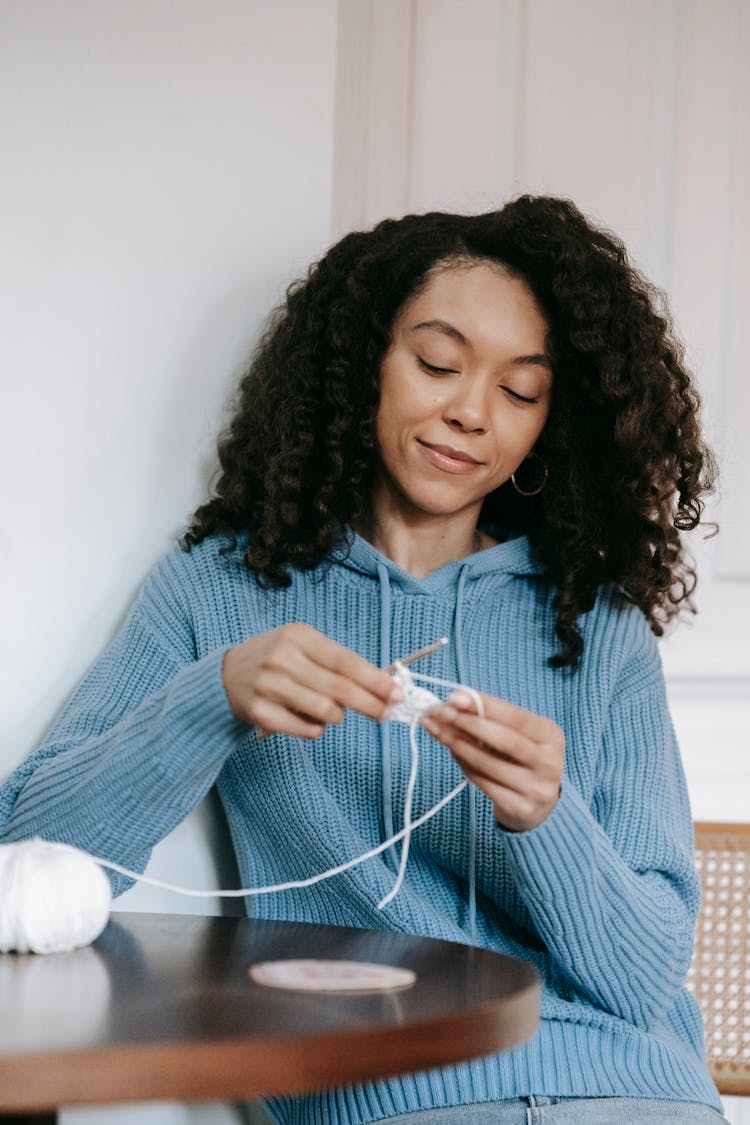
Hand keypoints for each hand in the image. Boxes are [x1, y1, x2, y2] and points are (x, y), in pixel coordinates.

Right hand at [222, 624, 401, 738]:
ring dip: (338, 716)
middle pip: (339, 688)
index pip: (345, 661)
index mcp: (298, 636)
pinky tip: (312, 721)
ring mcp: (269, 686)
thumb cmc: (276, 660)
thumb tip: (382, 685)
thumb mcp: (303, 648)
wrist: (226, 676)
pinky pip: (306, 729)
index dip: (375, 679)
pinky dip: (317, 729)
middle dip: (370, 703)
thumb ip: (337, 663)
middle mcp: (282, 659)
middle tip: (387, 713)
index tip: (396, 692)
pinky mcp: (260, 713)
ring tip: (334, 712)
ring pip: (325, 711)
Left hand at [421, 691, 563, 831]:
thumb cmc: (523, 758)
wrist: (539, 803)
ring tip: (439, 730)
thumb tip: (456, 702)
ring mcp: (535, 789)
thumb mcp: (519, 733)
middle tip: (441, 713)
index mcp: (552, 736)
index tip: (455, 697)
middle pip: (504, 740)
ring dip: (457, 743)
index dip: (484, 705)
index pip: (515, 717)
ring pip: (487, 763)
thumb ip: (494, 718)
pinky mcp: (519, 808)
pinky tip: (452, 750)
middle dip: (468, 723)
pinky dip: (462, 763)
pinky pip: (482, 781)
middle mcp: (549, 763)